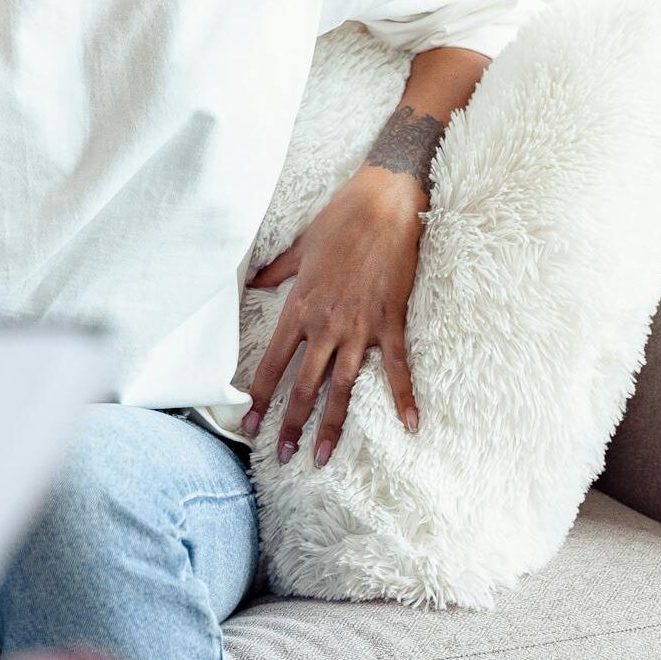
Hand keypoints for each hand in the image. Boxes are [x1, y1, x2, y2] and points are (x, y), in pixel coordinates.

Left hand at [241, 168, 425, 462]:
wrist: (383, 204)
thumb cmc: (339, 221)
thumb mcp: (299, 248)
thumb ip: (276, 273)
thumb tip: (253, 282)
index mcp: (299, 307)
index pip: (272, 363)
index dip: (260, 397)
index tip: (250, 424)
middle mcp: (326, 324)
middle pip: (304, 384)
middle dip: (292, 423)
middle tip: (282, 456)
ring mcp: (361, 327)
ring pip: (343, 386)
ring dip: (333, 424)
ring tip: (323, 456)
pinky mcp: (392, 322)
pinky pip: (397, 368)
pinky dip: (404, 398)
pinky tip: (410, 425)